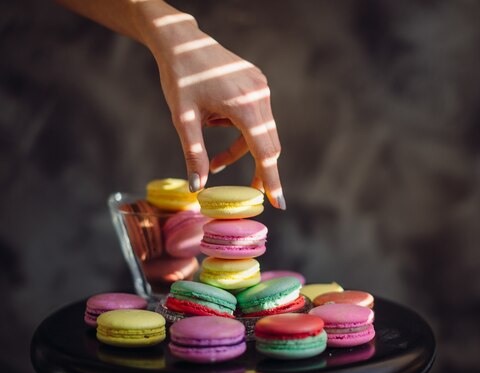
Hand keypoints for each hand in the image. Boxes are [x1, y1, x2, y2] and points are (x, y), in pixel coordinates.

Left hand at [144, 12, 284, 208]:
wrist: (182, 41)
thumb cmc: (179, 78)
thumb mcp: (183, 120)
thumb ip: (194, 154)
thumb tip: (197, 188)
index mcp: (244, 105)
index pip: (264, 151)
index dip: (271, 179)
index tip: (279, 203)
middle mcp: (259, 96)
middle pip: (268, 144)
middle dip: (258, 169)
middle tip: (250, 193)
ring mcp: (261, 88)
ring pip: (260, 131)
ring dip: (241, 149)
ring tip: (216, 160)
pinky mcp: (257, 83)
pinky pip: (255, 116)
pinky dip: (240, 130)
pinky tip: (216, 123)